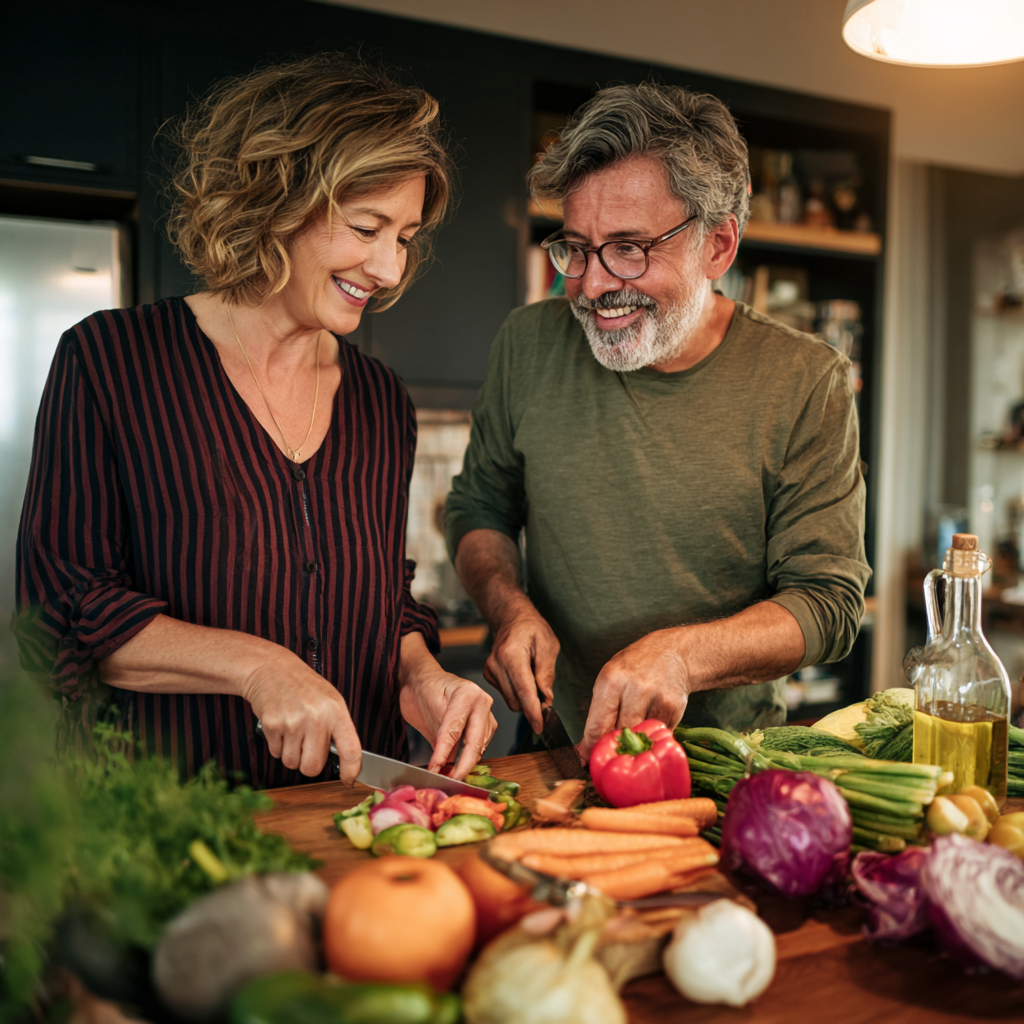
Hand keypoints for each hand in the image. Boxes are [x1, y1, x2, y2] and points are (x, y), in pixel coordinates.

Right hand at [242, 650, 361, 782]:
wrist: (272, 669)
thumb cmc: (304, 687)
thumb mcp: (330, 700)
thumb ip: (337, 727)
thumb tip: (344, 760)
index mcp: (336, 710)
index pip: (350, 749)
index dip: (351, 770)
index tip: (348, 780)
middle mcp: (317, 717)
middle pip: (313, 767)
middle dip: (308, 763)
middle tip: (306, 747)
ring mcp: (293, 721)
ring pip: (292, 763)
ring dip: (291, 754)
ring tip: (292, 731)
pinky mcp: (272, 725)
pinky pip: (276, 753)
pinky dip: (277, 745)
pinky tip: (281, 726)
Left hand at [399, 662, 496, 778]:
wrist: (425, 680)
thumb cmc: (423, 690)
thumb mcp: (425, 712)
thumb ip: (437, 738)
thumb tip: (440, 767)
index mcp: (467, 694)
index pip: (455, 730)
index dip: (444, 753)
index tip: (434, 770)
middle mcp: (482, 702)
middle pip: (475, 742)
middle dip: (462, 766)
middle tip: (449, 782)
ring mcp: (487, 714)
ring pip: (479, 747)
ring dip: (465, 764)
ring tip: (448, 777)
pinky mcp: (486, 725)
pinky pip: (480, 746)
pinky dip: (468, 758)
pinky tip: (456, 767)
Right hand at [482, 609, 559, 733]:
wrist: (512, 619)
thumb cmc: (532, 629)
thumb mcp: (549, 646)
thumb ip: (547, 673)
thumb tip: (546, 698)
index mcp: (512, 655)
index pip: (524, 691)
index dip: (533, 712)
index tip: (539, 727)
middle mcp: (496, 664)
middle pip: (516, 700)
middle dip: (533, 704)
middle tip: (546, 694)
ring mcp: (490, 670)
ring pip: (510, 700)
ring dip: (525, 699)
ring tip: (534, 680)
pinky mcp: (488, 675)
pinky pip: (506, 694)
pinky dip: (517, 693)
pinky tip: (522, 678)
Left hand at [578, 628, 689, 760]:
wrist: (673, 653)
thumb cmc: (635, 667)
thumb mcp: (611, 679)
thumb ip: (600, 712)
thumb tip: (587, 748)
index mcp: (611, 680)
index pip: (596, 726)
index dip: (591, 747)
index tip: (589, 757)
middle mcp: (634, 688)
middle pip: (619, 735)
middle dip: (614, 745)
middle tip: (613, 748)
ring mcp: (656, 698)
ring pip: (640, 737)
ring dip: (635, 741)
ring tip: (634, 730)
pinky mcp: (674, 708)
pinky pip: (657, 734)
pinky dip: (653, 734)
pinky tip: (652, 719)